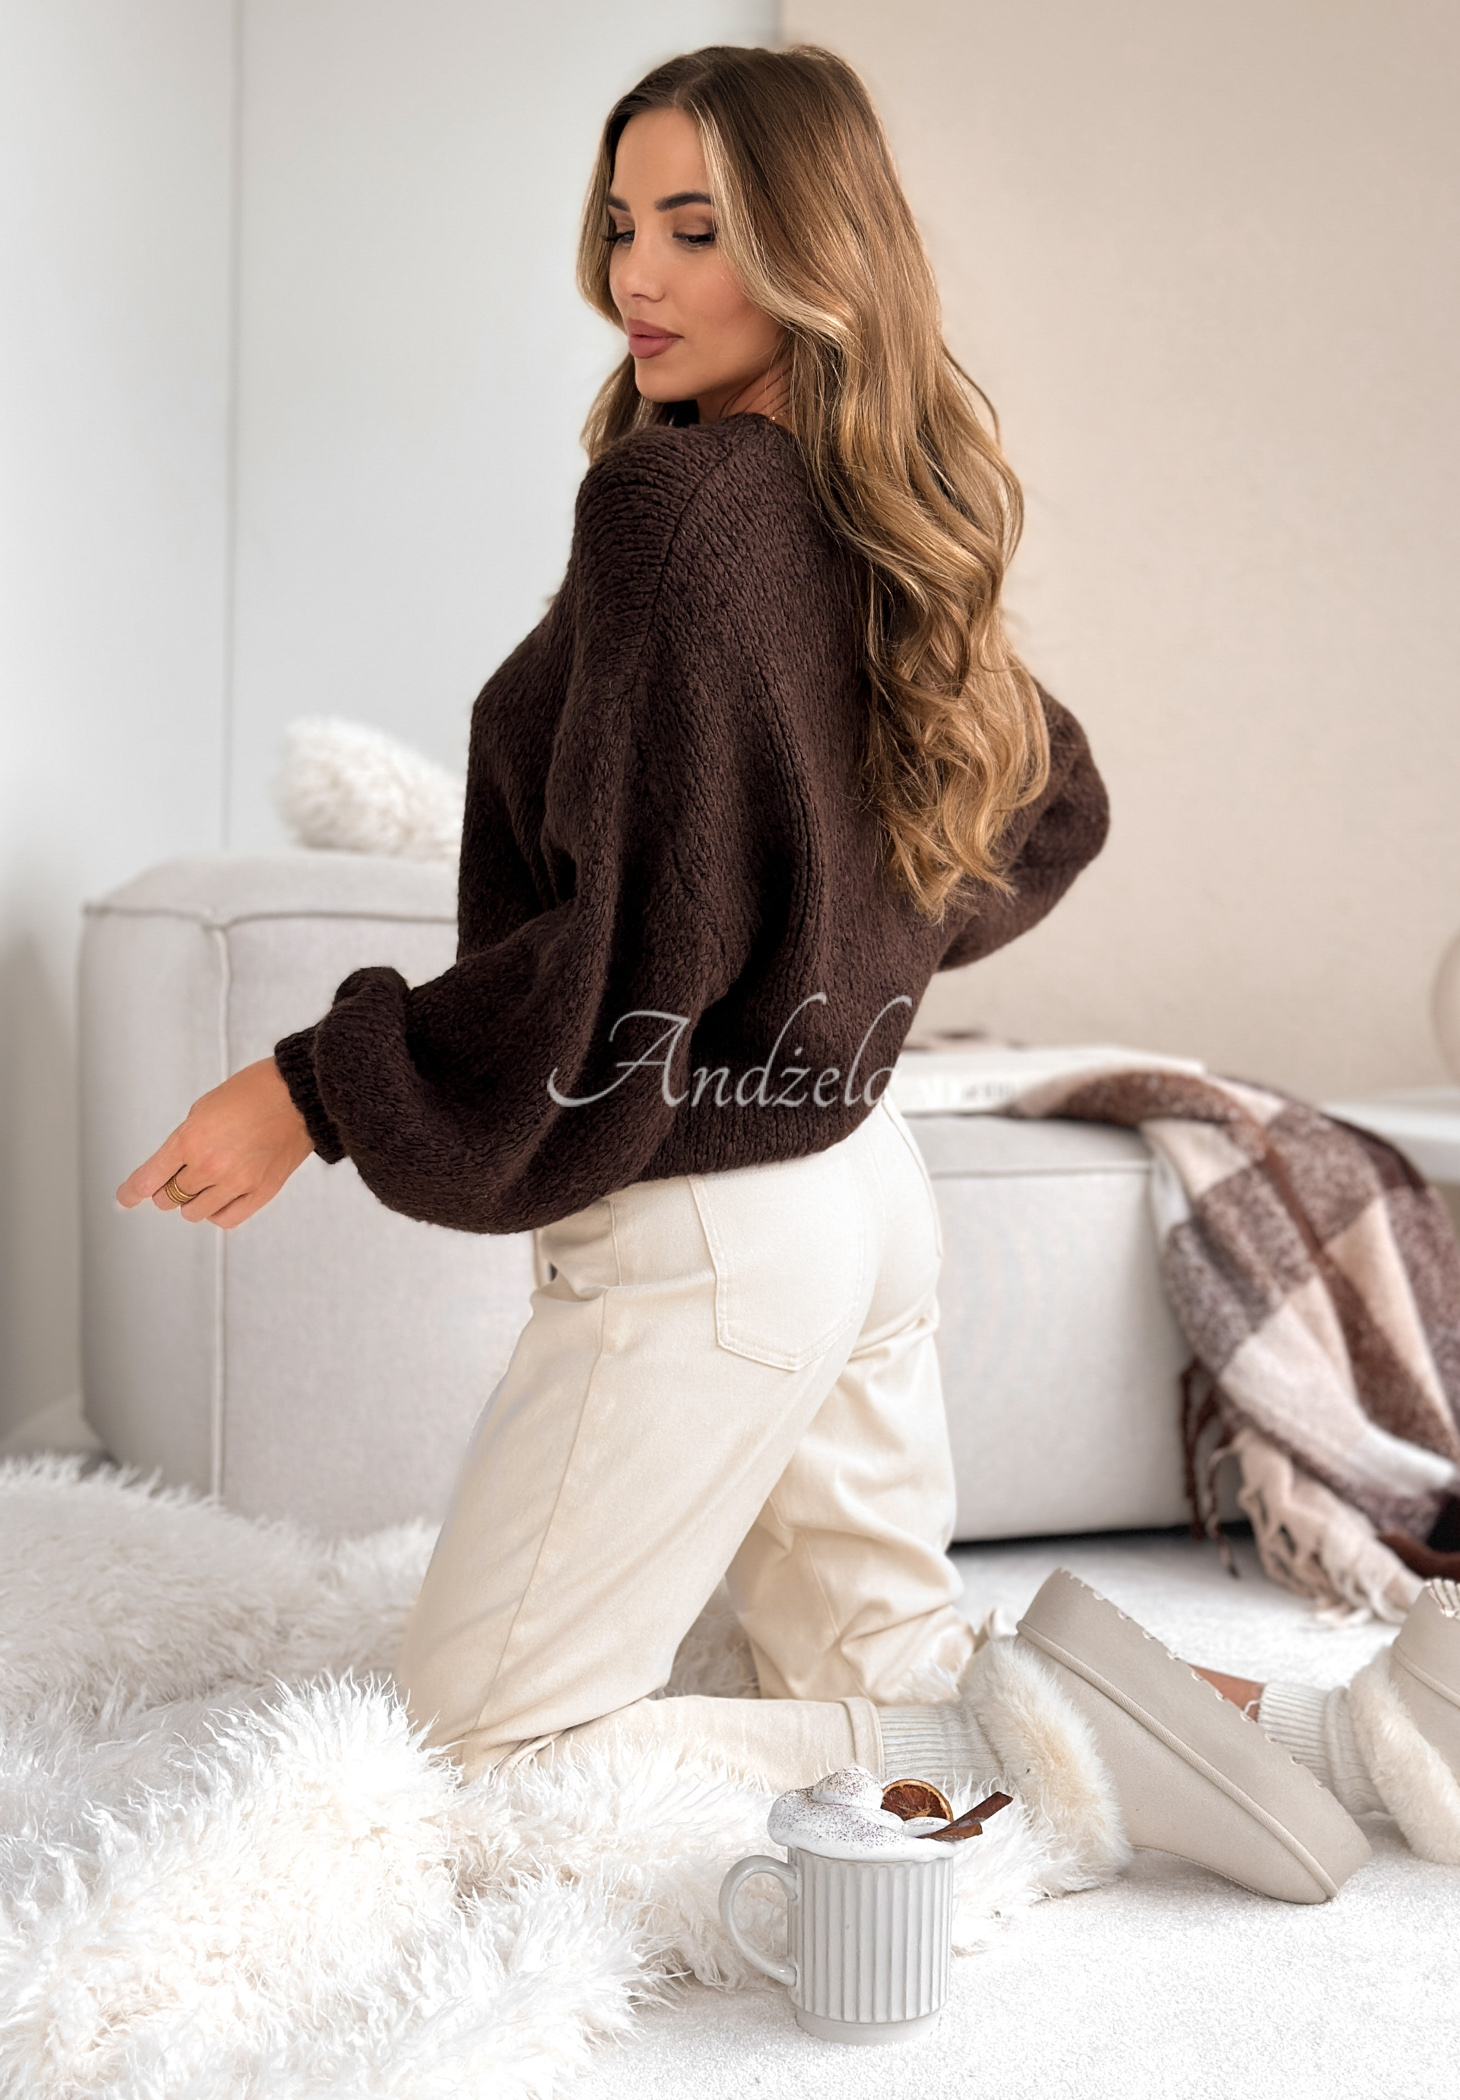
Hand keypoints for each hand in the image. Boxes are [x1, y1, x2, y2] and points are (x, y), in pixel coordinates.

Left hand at [116, 1057, 314, 1229]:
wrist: (299, 1096)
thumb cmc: (254, 1093)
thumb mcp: (203, 1109)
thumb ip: (182, 1142)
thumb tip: (168, 1168)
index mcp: (190, 1140)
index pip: (148, 1179)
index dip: (130, 1193)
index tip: (125, 1198)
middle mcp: (210, 1166)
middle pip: (168, 1198)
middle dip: (168, 1188)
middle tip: (180, 1175)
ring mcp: (236, 1183)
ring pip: (193, 1212)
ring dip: (193, 1200)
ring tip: (207, 1182)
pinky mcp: (260, 1194)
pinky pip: (225, 1219)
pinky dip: (217, 1212)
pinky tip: (222, 1196)